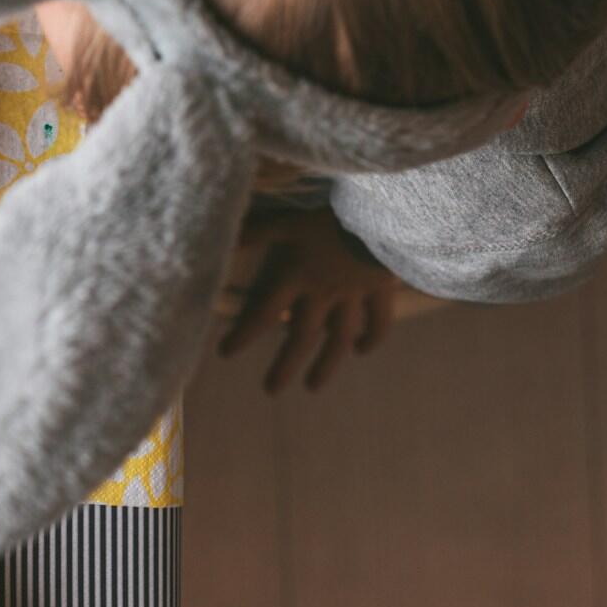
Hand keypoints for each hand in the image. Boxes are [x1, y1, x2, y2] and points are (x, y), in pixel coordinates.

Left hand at [219, 207, 396, 392]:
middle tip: (270, 391)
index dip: (243, 334)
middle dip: (284, 366)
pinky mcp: (380, 290)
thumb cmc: (329, 218)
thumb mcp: (289, 222)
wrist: (382, 216)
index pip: (263, 313)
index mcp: (296, 277)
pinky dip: (371, 338)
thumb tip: (226, 237)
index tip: (225, 353)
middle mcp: (322, 293)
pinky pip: (378, 321)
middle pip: (300, 337)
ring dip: (325, 365)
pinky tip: (361, 351)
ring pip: (338, 338)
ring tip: (312, 387)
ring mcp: (353, 296)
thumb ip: (258, 233)